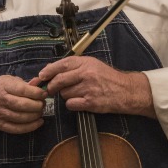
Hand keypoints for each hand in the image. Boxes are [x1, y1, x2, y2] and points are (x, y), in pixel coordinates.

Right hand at [0, 75, 47, 135]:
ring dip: (35, 115)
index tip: (44, 94)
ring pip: (22, 118)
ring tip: (40, 111)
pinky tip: (38, 122)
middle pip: (23, 105)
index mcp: (3, 86)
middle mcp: (0, 100)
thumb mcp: (9, 80)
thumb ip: (25, 83)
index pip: (22, 90)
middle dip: (37, 105)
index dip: (36, 93)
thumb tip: (40, 83)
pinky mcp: (0, 125)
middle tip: (43, 103)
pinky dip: (30, 127)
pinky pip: (17, 129)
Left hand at [38, 56, 154, 117]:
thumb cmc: (108, 78)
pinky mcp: (91, 102)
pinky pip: (71, 104)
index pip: (61, 65)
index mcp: (86, 62)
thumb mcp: (92, 65)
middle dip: (52, 87)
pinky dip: (72, 105)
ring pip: (64, 94)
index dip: (48, 71)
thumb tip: (50, 69)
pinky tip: (80, 102)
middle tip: (51, 90)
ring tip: (77, 94)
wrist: (127, 91)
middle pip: (59, 80)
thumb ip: (73, 66)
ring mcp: (88, 88)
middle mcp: (86, 73)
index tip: (41, 77)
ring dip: (66, 96)